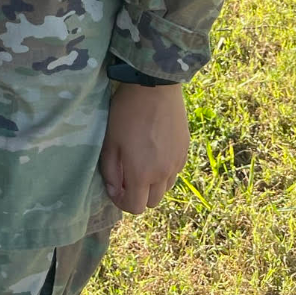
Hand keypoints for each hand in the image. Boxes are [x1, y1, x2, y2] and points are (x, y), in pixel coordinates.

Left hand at [99, 83, 189, 214]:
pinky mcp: (185, 151)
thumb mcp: (111, 141)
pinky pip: (175, 171)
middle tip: (127, 176)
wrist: (155, 87)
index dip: (122, 203)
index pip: (135, 207)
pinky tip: (155, 152)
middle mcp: (163, 174)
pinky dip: (164, 170)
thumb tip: (114, 189)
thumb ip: (110, 171)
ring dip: (152, 184)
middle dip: (138, 195)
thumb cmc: (127, 112)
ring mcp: (177, 163)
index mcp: (142, 174)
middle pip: (152, 202)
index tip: (115, 188)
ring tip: (142, 163)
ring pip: (165, 188)